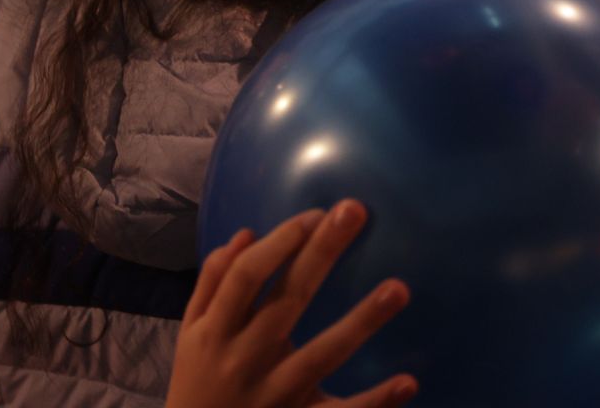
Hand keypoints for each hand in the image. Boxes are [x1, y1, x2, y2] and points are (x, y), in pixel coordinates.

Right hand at [167, 202, 416, 407]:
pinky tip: (408, 381)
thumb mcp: (191, 332)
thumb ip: (213, 283)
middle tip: (354, 211)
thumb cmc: (199, 379)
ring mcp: (275, 395)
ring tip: (399, 288)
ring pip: (321, 355)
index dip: (280, 242)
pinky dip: (374, 401)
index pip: (247, 276)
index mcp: (216, 331)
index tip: (316, 213)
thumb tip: (247, 234)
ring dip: (361, 321)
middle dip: (321, 254)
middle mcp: (245, 359)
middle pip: (288, 300)